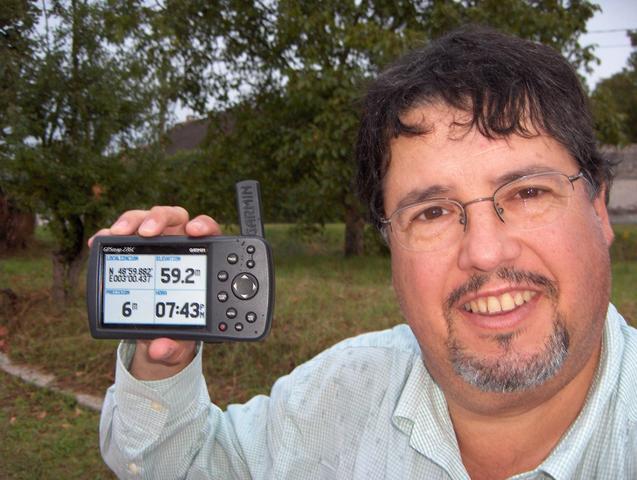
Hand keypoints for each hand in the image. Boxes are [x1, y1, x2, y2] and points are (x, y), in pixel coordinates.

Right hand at [89, 206, 220, 379]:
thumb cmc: (179, 328)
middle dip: (160, 219)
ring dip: (132, 221)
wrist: (158, 333)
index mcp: (200, 258)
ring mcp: (154, 242)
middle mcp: (179, 243)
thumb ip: (174, 347)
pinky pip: (118, 234)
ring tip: (118, 234)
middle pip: (173, 217)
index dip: (203, 225)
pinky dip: (108, 235)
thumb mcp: (181, 341)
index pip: (207, 232)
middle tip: (149, 232)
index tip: (196, 231)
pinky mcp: (130, 247)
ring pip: (145, 219)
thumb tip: (159, 348)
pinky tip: (98, 243)